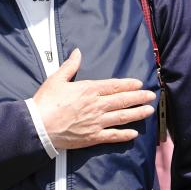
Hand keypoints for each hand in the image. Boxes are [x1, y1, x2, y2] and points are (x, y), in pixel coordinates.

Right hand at [32, 48, 155, 150]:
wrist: (39, 126)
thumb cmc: (46, 101)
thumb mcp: (56, 78)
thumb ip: (70, 66)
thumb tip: (77, 52)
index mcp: (88, 89)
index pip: (113, 86)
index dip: (128, 84)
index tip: (139, 83)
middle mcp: (96, 105)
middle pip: (122, 100)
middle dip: (139, 97)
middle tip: (152, 96)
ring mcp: (96, 122)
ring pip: (121, 117)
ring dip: (137, 113)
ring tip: (149, 111)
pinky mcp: (92, 137)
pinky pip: (112, 136)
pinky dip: (124, 135)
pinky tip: (134, 133)